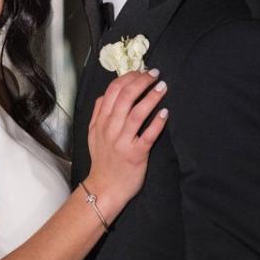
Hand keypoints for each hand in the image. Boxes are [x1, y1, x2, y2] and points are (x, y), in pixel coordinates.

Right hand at [85, 69, 168, 220]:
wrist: (105, 187)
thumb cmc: (103, 160)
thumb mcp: (93, 134)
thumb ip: (99, 113)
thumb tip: (108, 93)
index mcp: (100, 121)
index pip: (112, 91)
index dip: (128, 77)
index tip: (141, 71)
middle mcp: (110, 128)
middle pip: (125, 97)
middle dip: (141, 82)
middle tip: (154, 75)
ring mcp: (122, 141)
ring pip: (137, 113)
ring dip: (151, 97)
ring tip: (162, 87)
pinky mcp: (136, 154)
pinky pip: (148, 135)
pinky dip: (157, 122)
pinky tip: (165, 112)